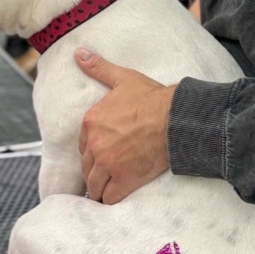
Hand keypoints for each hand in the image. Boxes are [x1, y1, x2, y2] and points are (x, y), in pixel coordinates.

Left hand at [75, 49, 174, 203]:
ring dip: (99, 190)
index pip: (83, 146)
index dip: (92, 152)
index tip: (101, 157)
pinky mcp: (124, 180)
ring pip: (94, 185)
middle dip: (94, 172)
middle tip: (104, 177)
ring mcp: (108, 164)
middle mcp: (94, 144)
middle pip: (87, 167)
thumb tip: (78, 53)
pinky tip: (114, 200)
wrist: (175, 118)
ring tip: (106, 192)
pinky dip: (109, 200)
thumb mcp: (122, 78)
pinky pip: (109, 198)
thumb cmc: (152, 98)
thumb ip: (99, 68)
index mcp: (91, 122)